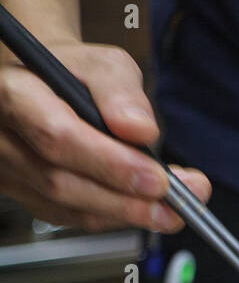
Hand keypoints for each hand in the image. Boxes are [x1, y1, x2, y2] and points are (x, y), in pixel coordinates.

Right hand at [0, 38, 209, 231]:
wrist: (47, 86)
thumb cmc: (71, 72)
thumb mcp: (101, 62)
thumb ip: (121, 91)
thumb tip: (141, 129)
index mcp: (15, 94)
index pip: (59, 136)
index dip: (111, 164)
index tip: (158, 178)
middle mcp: (5, 138)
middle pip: (63, 182)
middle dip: (127, 200)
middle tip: (177, 204)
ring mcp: (11, 173)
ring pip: (69, 209)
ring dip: (127, 214)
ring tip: (172, 210)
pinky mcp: (27, 198)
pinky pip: (73, 219)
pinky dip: (114, 217)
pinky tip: (142, 209)